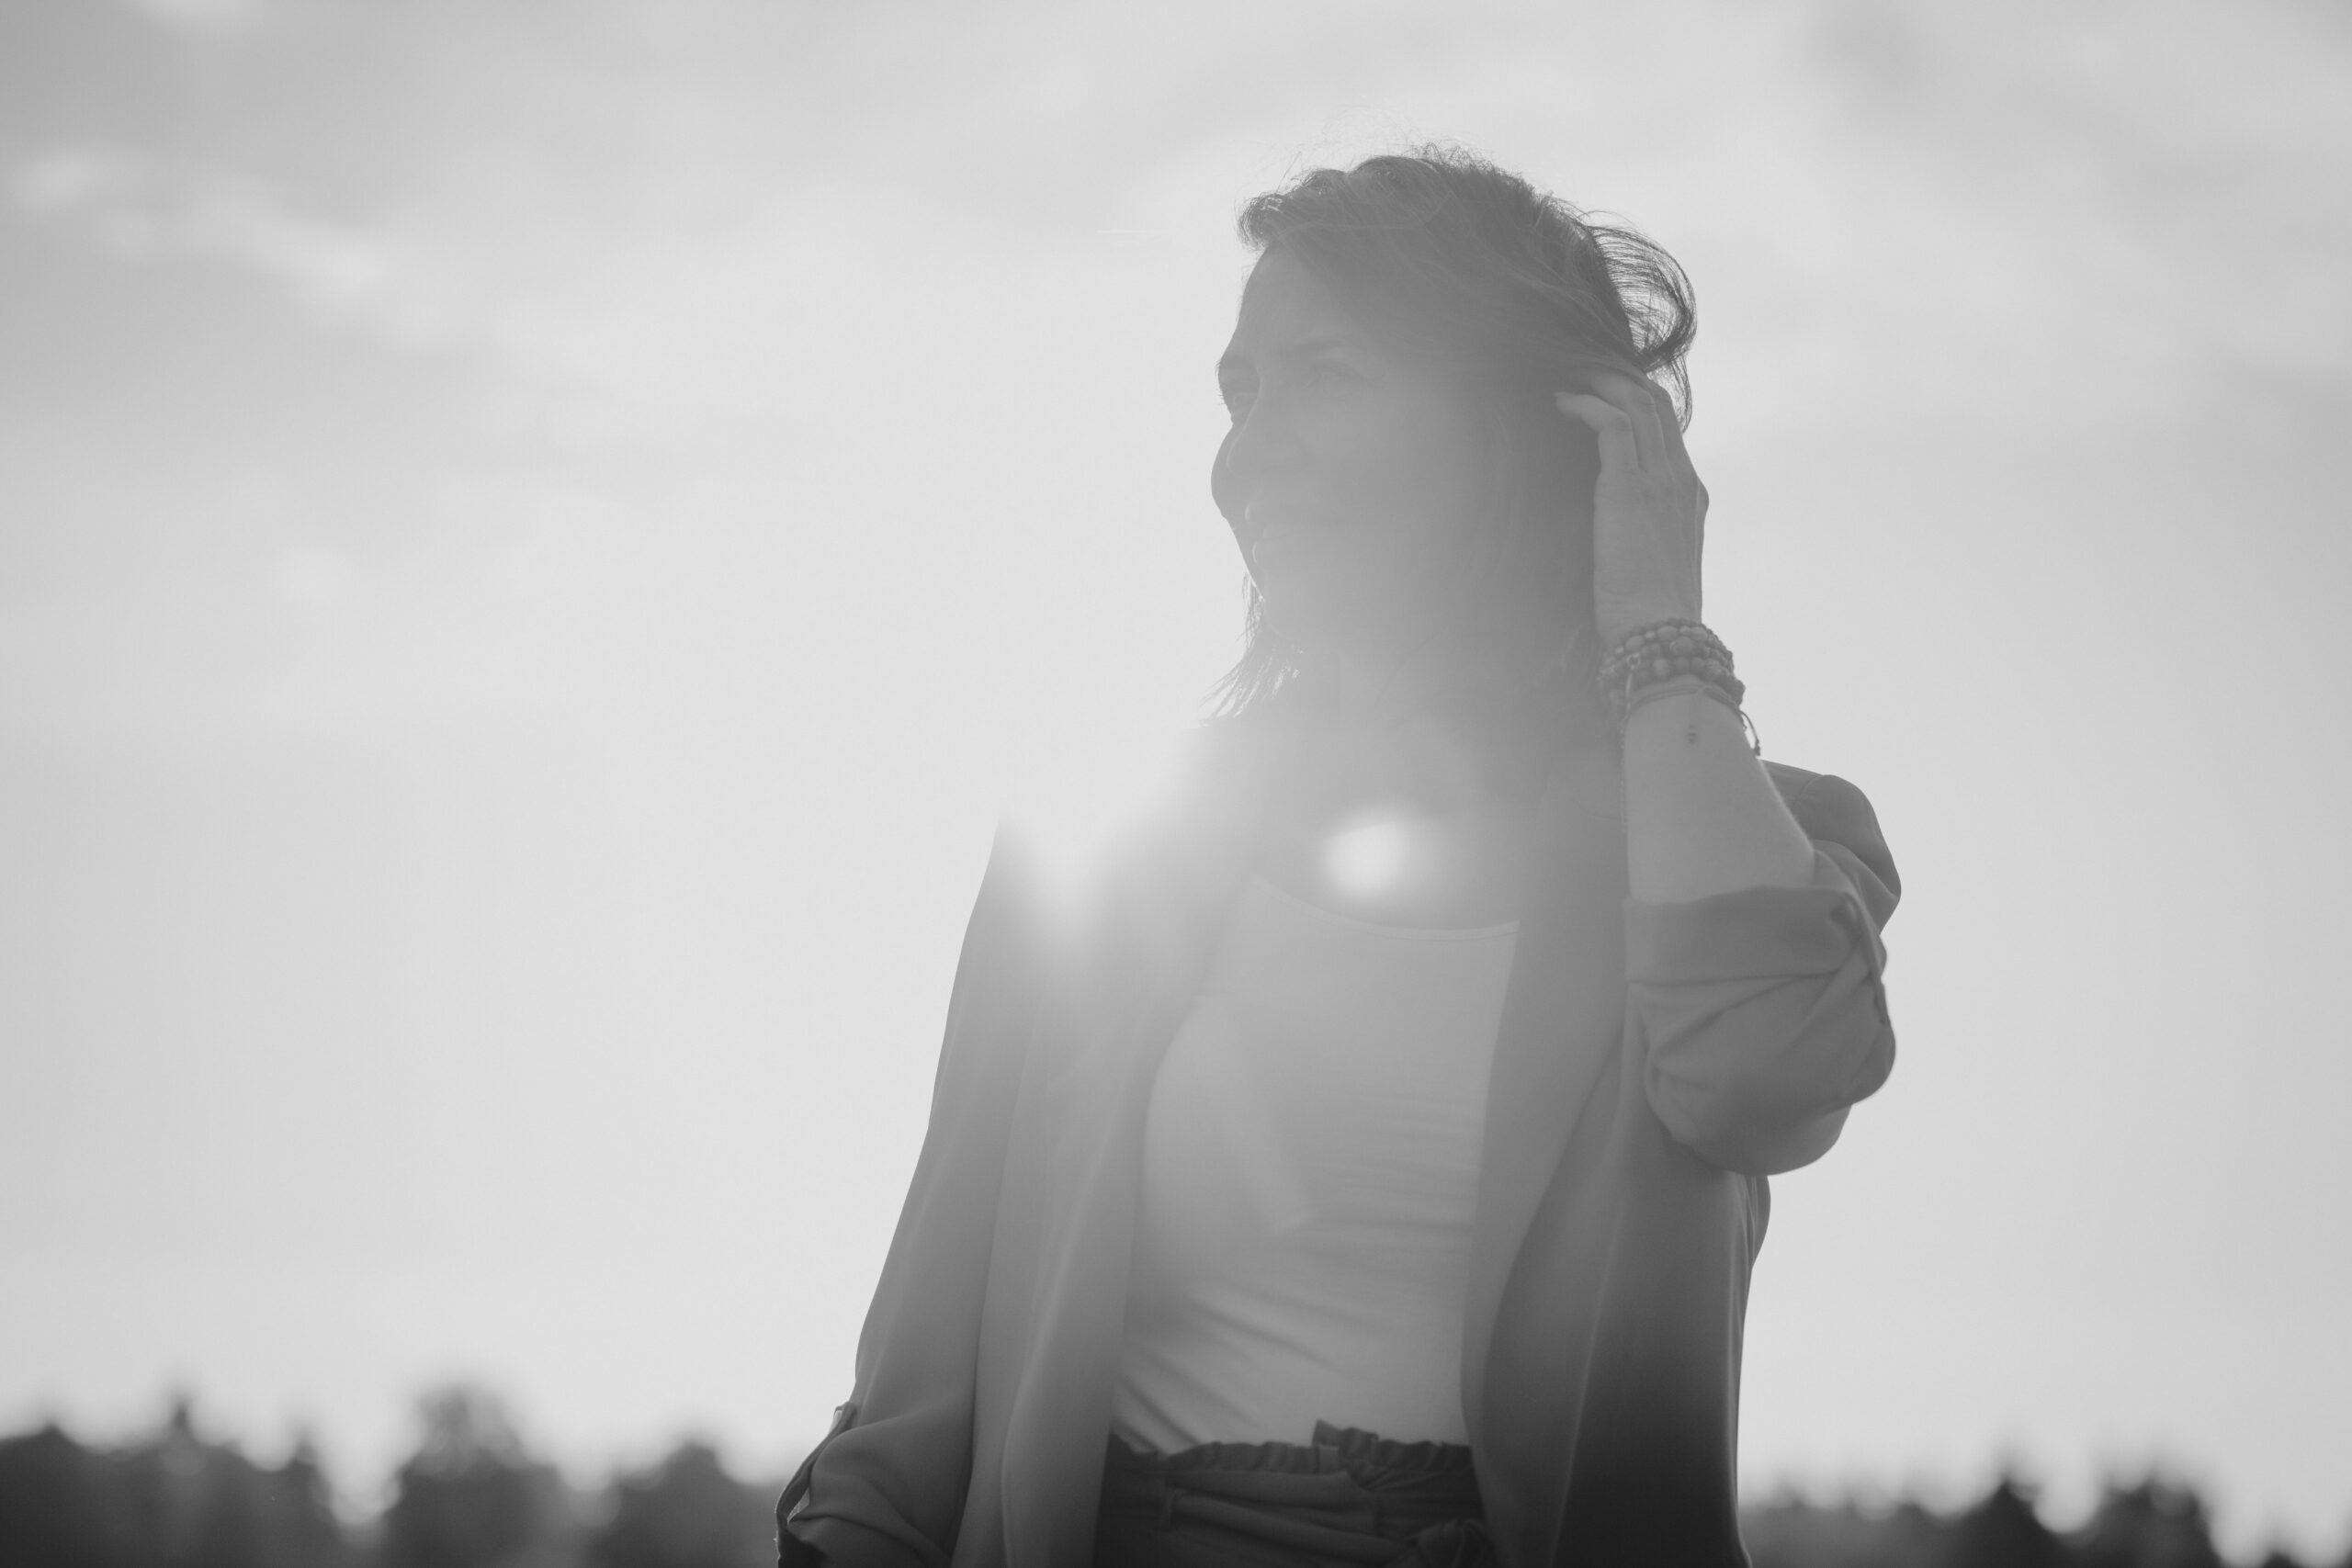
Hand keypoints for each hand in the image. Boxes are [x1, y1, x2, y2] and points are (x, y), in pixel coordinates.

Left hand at [1554, 374, 1706, 647]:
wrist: (1660, 632)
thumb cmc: (1650, 612)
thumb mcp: (1654, 561)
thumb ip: (1642, 532)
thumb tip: (1614, 528)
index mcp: (1690, 494)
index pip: (1669, 428)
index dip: (1638, 400)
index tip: (1605, 390)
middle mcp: (1681, 479)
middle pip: (1657, 404)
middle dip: (1620, 378)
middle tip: (1582, 370)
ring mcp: (1660, 480)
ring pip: (1638, 404)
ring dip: (1602, 382)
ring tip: (1570, 375)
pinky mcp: (1630, 488)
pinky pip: (1613, 425)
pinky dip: (1587, 406)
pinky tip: (1564, 403)